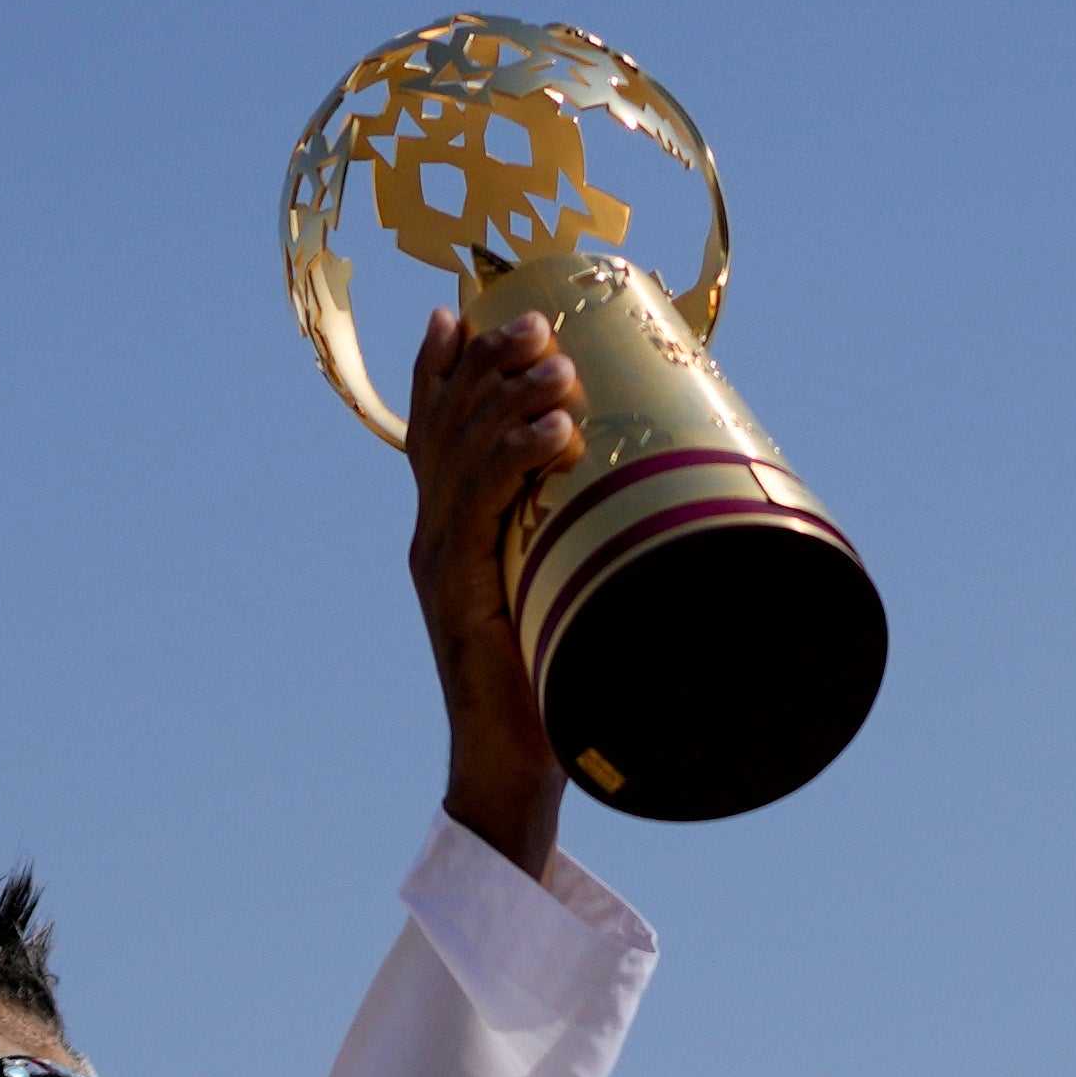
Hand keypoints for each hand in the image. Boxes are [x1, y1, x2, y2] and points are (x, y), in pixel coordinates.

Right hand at [402, 308, 583, 876]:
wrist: (516, 768)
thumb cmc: (552, 683)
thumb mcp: (563, 591)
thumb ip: (576, 540)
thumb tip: (644, 497)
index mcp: (447, 532)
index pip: (433, 430)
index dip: (443, 367)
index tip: (468, 308)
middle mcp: (431, 537)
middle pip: (448, 424)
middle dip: (490, 362)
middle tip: (539, 323)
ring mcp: (438, 562)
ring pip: (463, 453)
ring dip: (510, 399)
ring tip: (557, 366)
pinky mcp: (457, 592)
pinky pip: (478, 506)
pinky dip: (514, 461)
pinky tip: (551, 431)